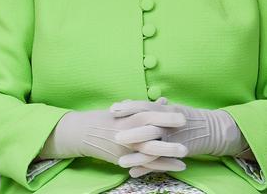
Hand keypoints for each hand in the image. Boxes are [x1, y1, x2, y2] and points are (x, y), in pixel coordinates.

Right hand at [40, 108, 186, 173]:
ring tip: (185, 153)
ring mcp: (124, 147)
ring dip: (168, 152)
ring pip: (149, 151)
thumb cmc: (103, 119)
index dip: (164, 115)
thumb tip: (164, 102)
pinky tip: (178, 166)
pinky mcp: (123, 159)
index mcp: (125, 117)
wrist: (81, 133)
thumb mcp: (122, 110)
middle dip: (168, 133)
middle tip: (187, 132)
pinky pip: (145, 164)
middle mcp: (125, 132)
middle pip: (149, 132)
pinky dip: (163, 166)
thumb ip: (143, 107)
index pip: (146, 115)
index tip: (181, 115)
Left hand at [112, 98, 247, 164]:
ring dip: (136, 157)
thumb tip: (127, 102)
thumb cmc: (184, 116)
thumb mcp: (167, 107)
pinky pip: (160, 162)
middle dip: (131, 133)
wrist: (211, 129)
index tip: (112, 109)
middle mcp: (168, 123)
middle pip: (148, 127)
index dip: (128, 107)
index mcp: (164, 109)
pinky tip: (133, 173)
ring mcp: (173, 139)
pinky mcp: (177, 152)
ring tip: (120, 162)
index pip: (144, 106)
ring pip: (153, 149)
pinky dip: (147, 168)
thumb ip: (147, 107)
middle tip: (115, 137)